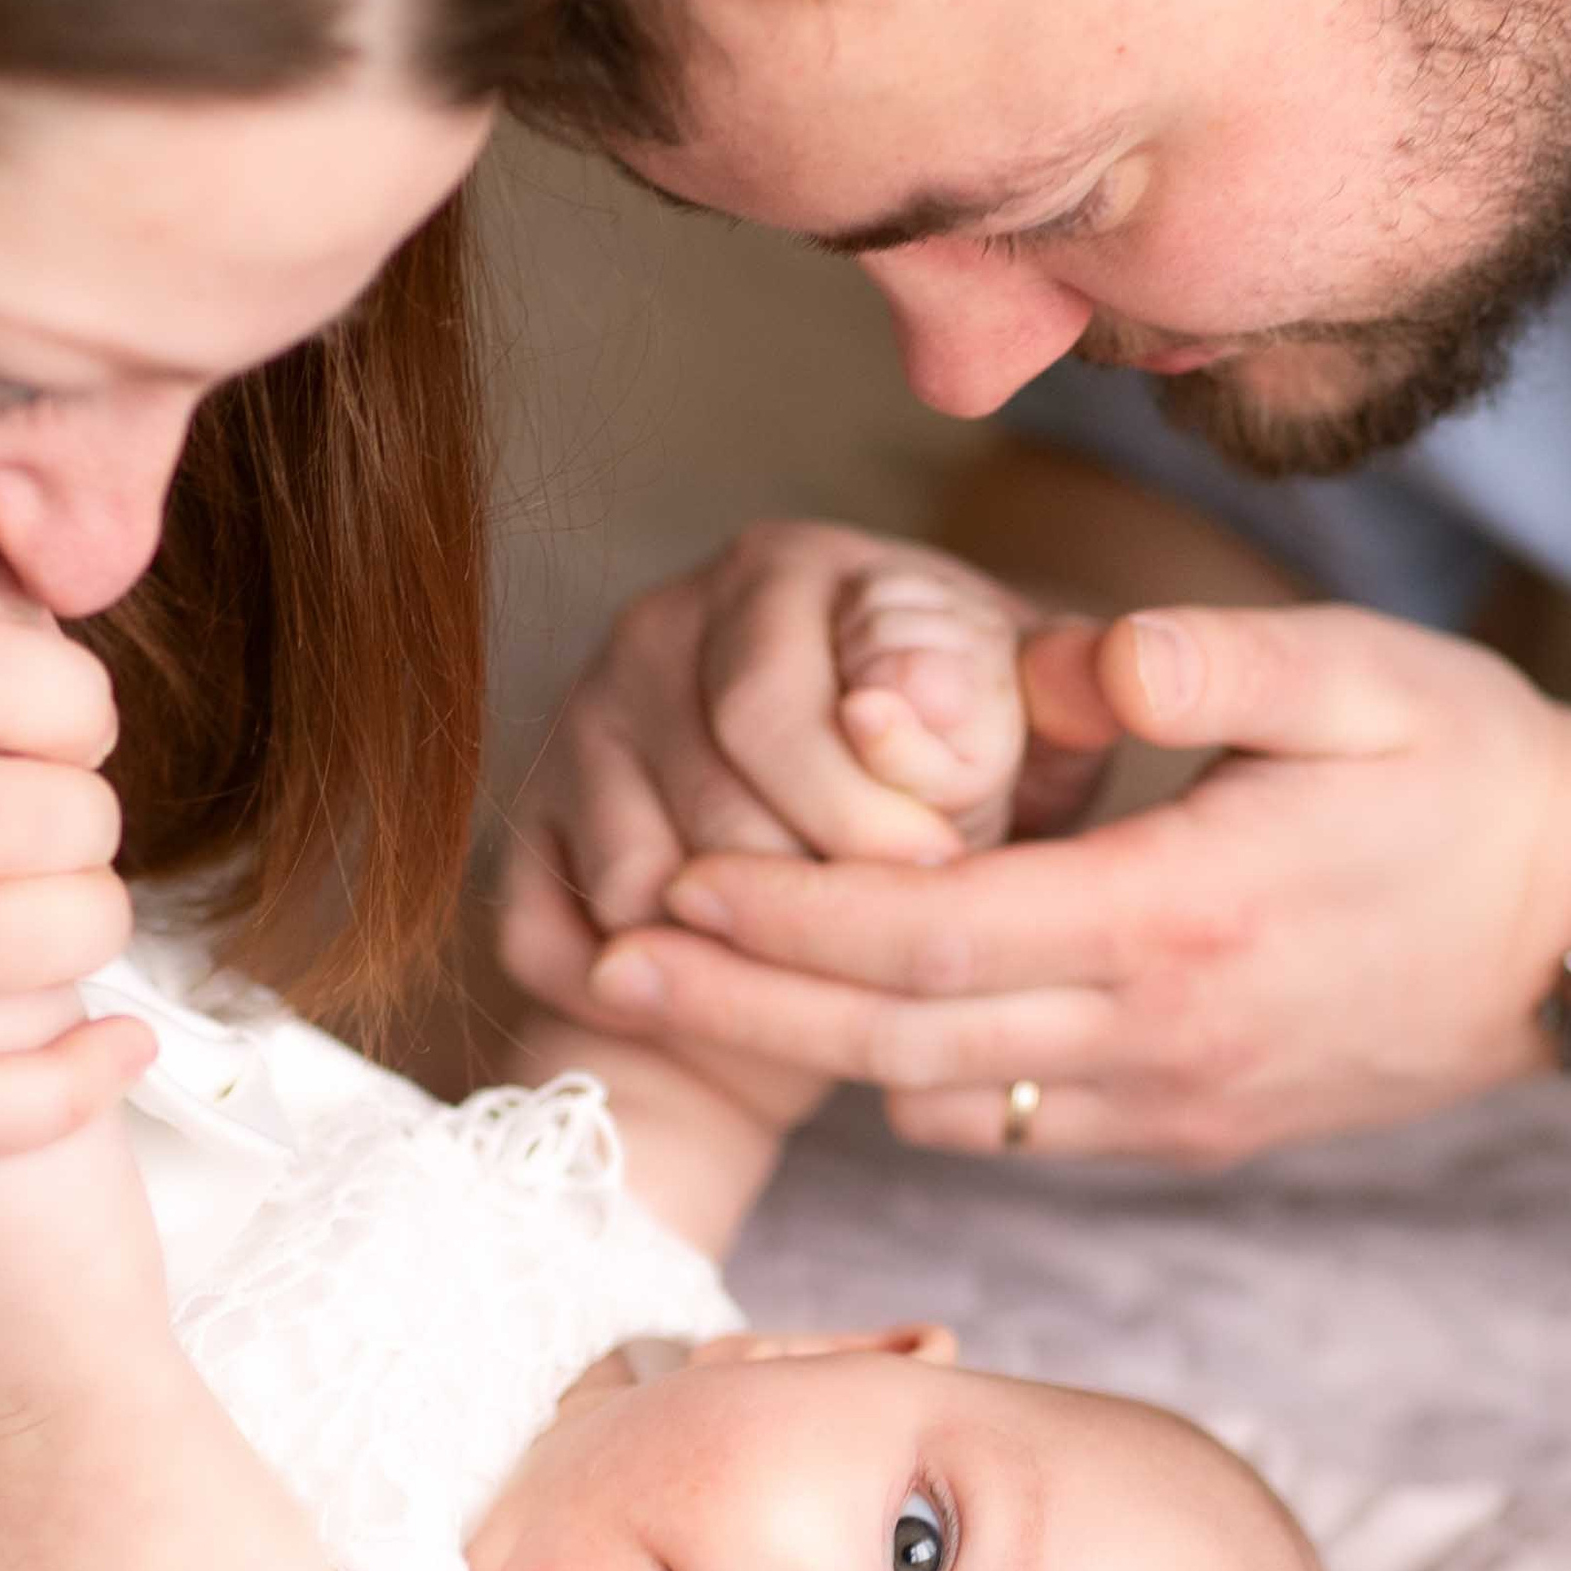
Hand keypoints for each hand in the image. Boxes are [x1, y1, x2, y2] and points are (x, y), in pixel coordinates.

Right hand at [503, 521, 1104, 978]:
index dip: (869, 822)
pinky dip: (644, 998)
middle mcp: (657, 628)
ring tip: (827, 961)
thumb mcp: (1038, 721)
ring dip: (741, 956)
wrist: (878, 851)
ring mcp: (578, 727)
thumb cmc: (965, 775)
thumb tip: (913, 708)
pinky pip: (557, 944)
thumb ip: (1043, 692)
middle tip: (895, 938)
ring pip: (637, 889)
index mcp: (782, 572)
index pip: (773, 712)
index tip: (947, 877)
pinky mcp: (527, 828)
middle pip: (709, 812)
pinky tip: (729, 992)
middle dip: (820, 901)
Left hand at [570, 602, 1570, 1165]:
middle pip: (895, 1041)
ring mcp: (1174, 1101)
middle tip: (598, 968)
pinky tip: (854, 1019)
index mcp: (1176, 914)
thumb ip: (1191, 663)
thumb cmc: (1467, 768)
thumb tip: (1042, 656)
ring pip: (941, 1104)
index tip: (661, 886)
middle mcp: (1160, 1033)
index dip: (779, 920)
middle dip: (735, 1008)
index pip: (926, 932)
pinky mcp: (1190, 1130)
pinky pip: (1014, 1127)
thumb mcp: (1354, 674)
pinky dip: (916, 1081)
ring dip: (811, 1055)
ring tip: (696, 986)